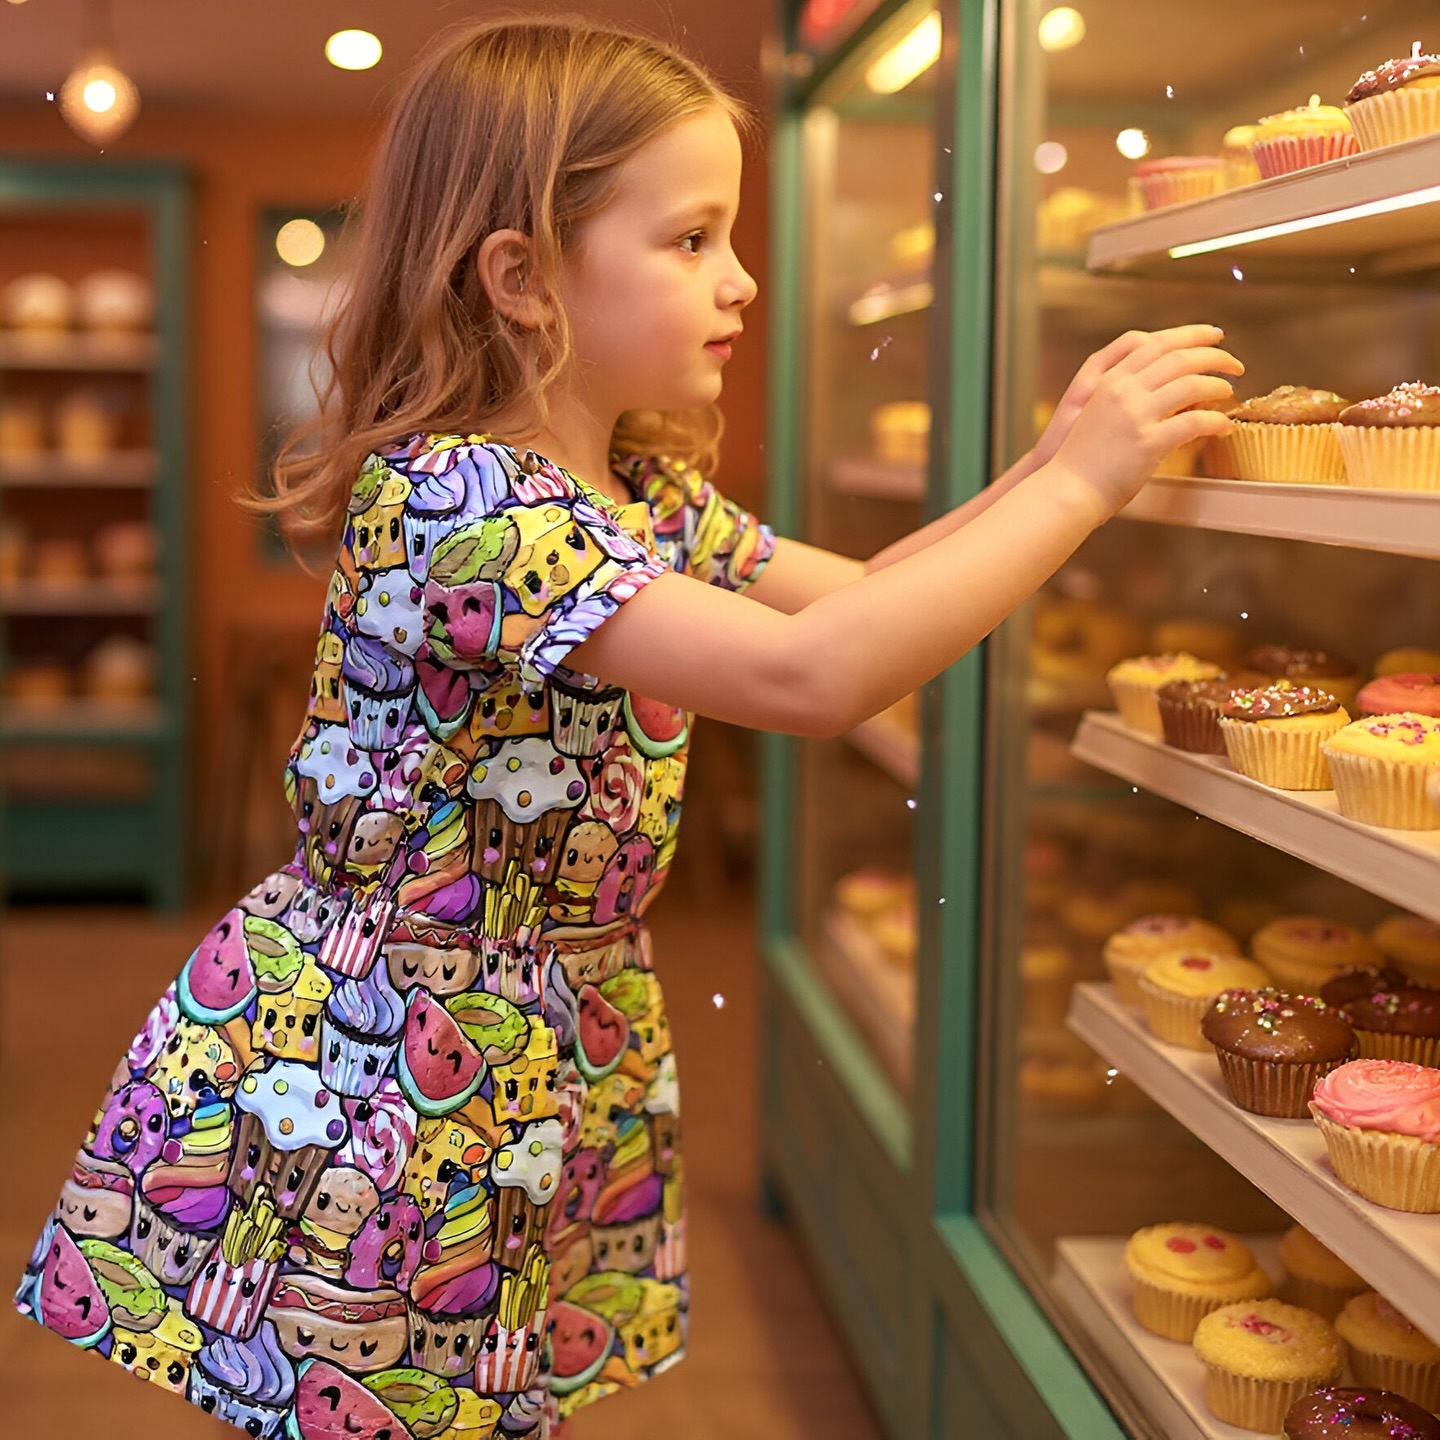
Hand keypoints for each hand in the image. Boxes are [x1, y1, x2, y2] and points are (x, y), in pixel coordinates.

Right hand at [1047, 324, 1242, 517]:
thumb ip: (1123, 393)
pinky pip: (1194, 422)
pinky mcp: (1148, 442)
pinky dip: (1216, 422)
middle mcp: (1123, 391)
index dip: (1191, 335)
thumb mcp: (1094, 411)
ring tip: (1229, 392)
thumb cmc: (1082, 459)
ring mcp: (1136, 415)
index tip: (1212, 335)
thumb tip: (1159, 385)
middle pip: (1179, 357)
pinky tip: (1224, 427)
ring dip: (1218, 385)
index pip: (1157, 344)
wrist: (1068, 489)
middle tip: (1234, 364)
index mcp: (1110, 381)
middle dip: (1214, 355)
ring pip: (1191, 384)